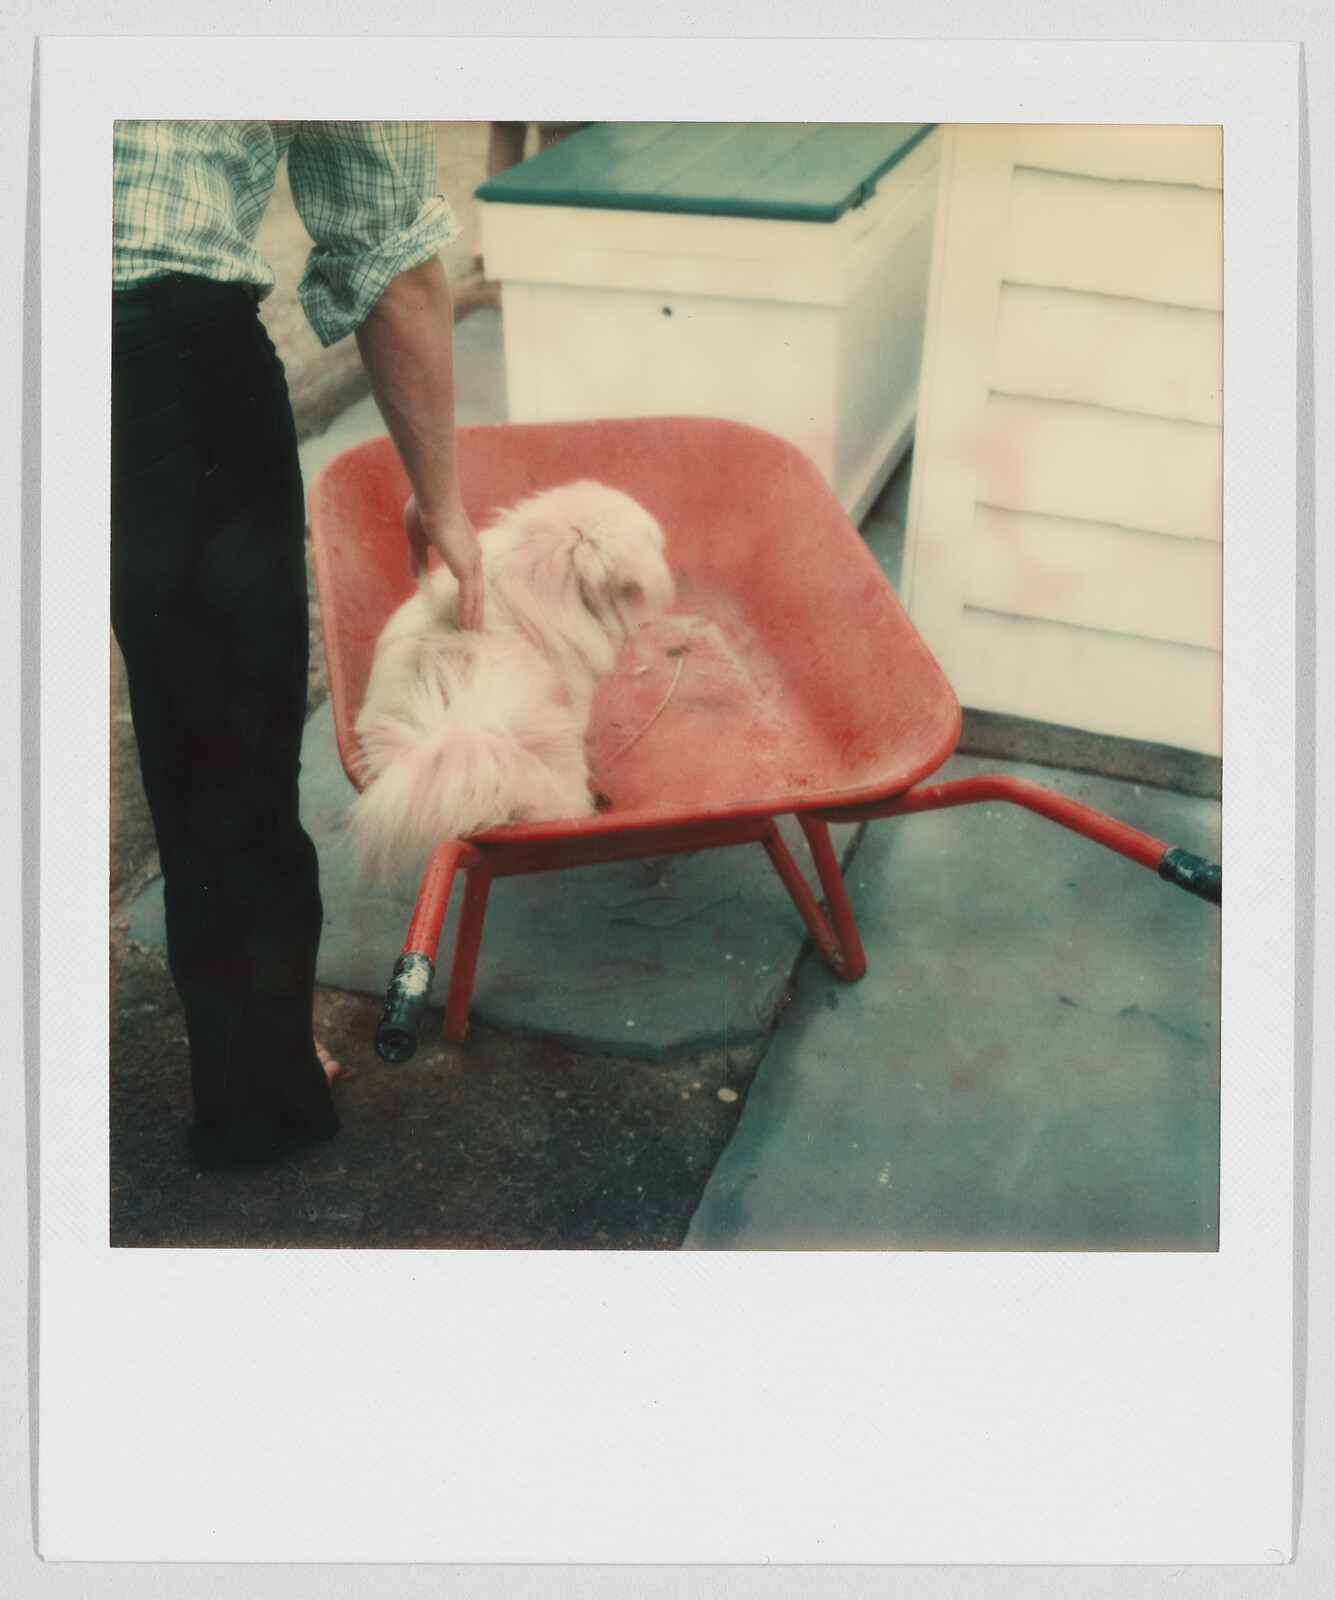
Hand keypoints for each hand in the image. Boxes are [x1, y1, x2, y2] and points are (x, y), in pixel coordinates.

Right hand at [404, 493, 483, 630]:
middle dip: (476, 610)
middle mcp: (472, 556)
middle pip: (477, 589)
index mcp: (464, 548)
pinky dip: (469, 612)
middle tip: (475, 629)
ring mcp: (471, 561)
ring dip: (474, 617)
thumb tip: (416, 576)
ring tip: (472, 635)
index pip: (468, 577)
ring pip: (475, 596)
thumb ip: (418, 558)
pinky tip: (467, 628)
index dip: (468, 593)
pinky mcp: (465, 567)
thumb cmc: (425, 511)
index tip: (466, 608)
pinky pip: (469, 596)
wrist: (433, 498)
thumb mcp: (418, 539)